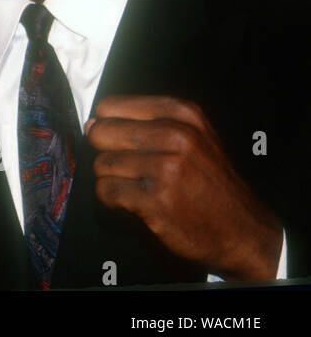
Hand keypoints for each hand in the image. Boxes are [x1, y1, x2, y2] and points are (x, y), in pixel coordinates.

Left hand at [87, 95, 281, 279]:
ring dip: (112, 179)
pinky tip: (135, 202)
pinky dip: (113, 200)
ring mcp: (166, 168)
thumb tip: (93, 122)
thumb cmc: (211, 183)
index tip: (115, 140)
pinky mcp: (155, 199)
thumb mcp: (195, 136)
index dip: (106, 125)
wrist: (243, 230)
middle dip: (106, 151)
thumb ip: (148, 123)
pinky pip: (106, 191)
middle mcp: (175, 136)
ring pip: (102, 164)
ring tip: (138, 187)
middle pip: (101, 133)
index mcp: (182, 114)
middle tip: (127, 167)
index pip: (110, 106)